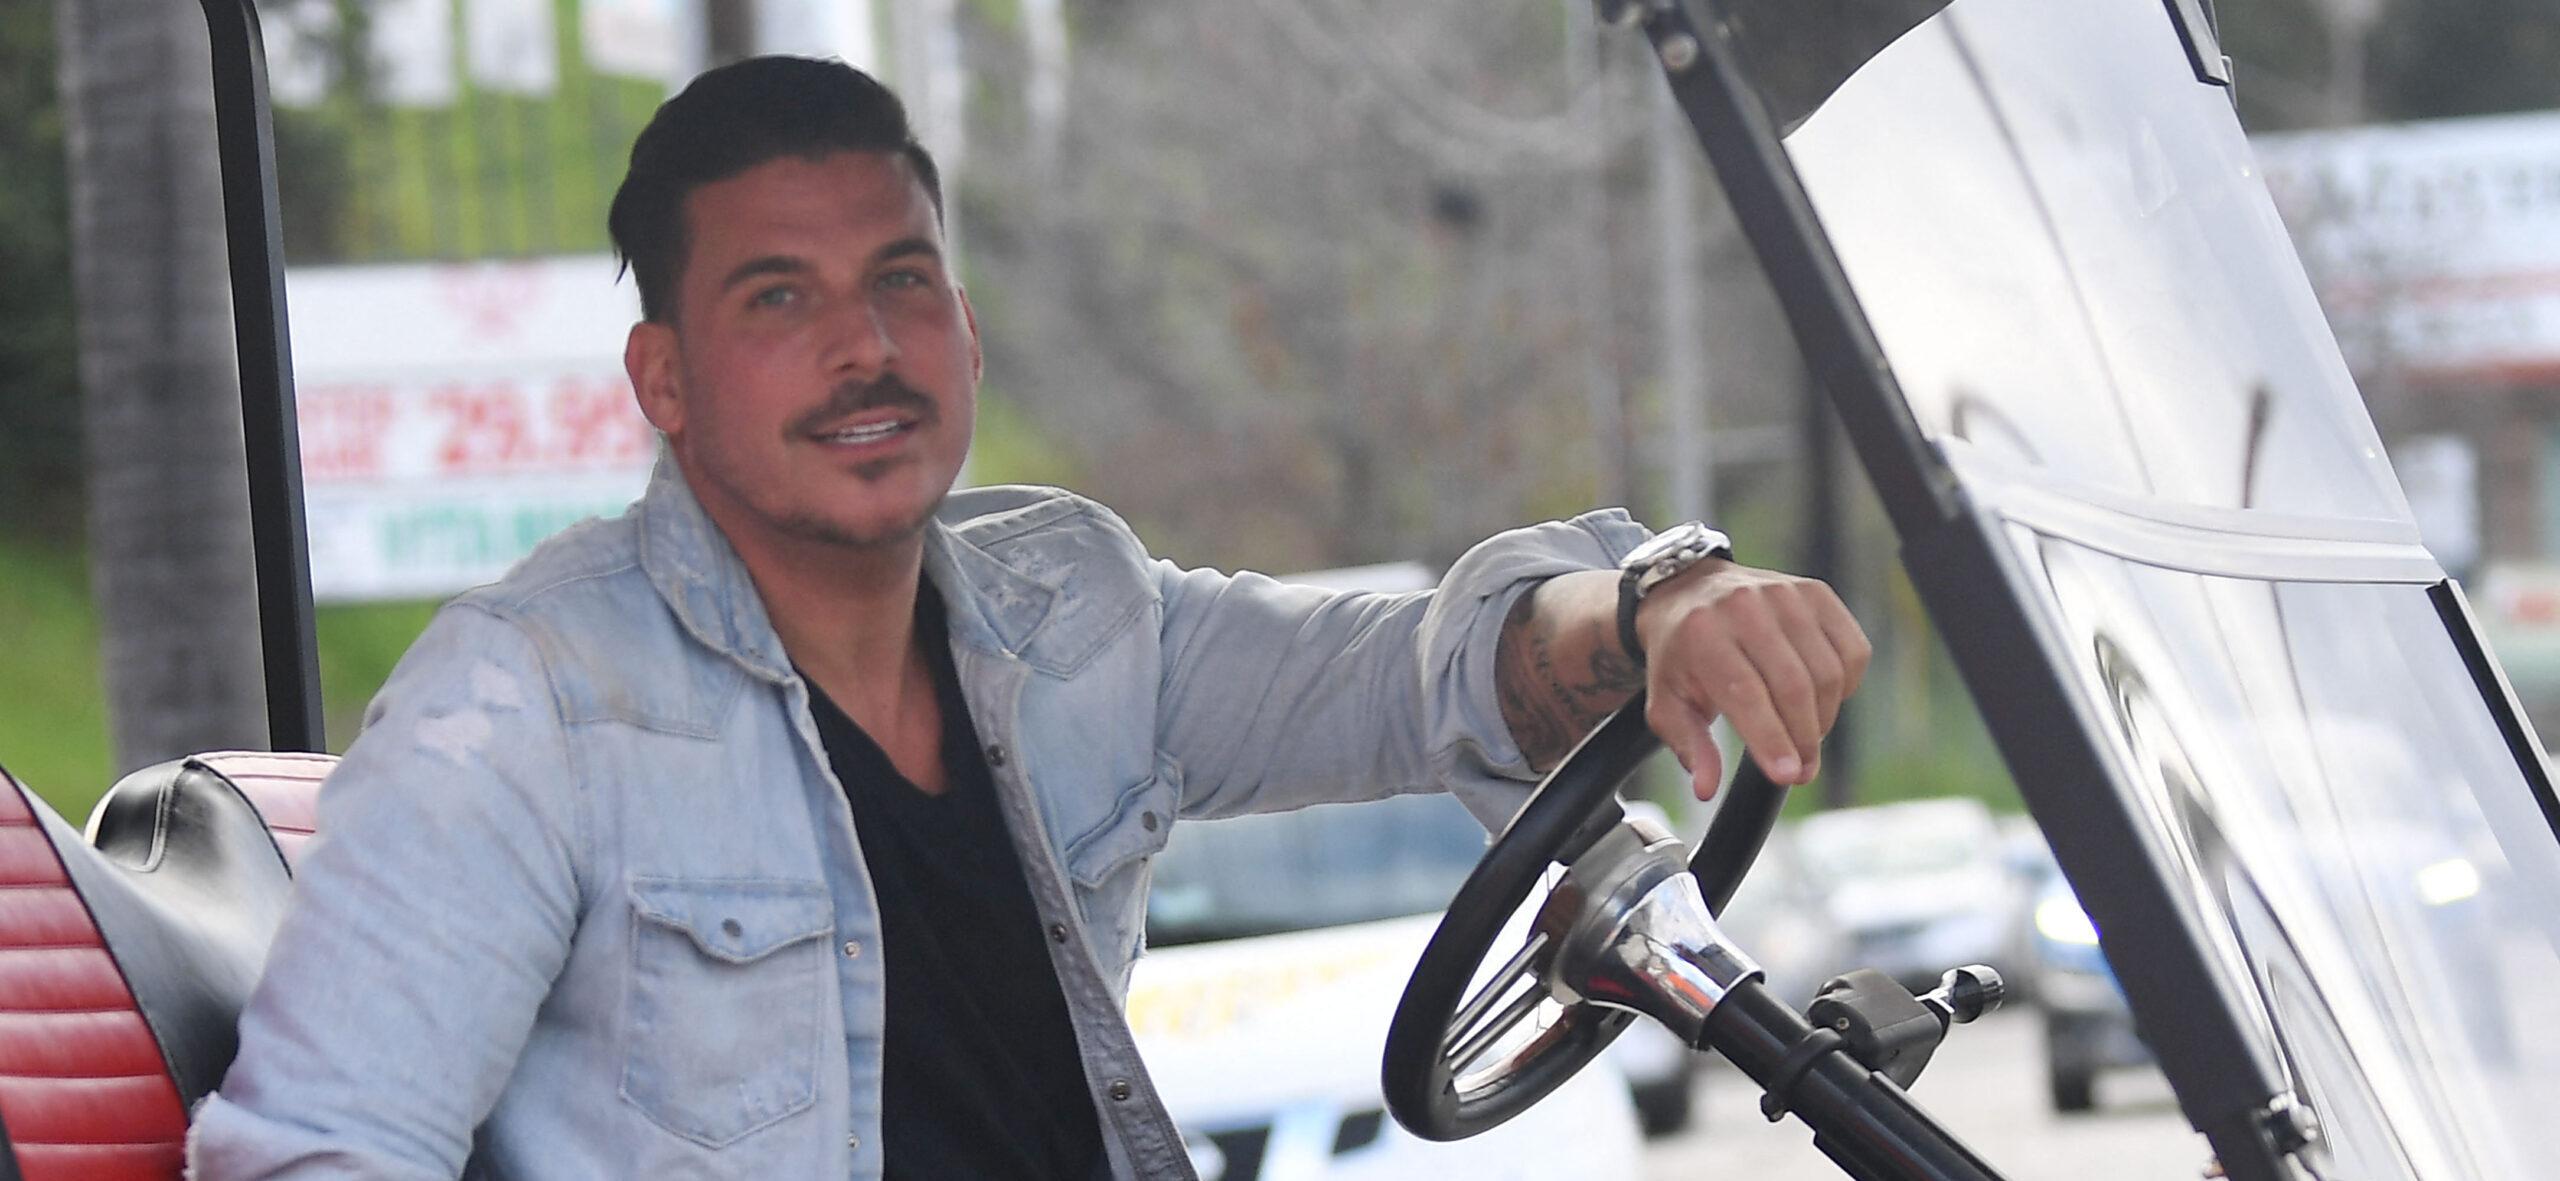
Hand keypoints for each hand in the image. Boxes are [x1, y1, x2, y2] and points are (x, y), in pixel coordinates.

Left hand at [1634, 559, 1869, 798]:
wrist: (1690, 592)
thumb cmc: (1681, 657)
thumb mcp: (1668, 703)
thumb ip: (1690, 746)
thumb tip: (1706, 789)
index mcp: (1701, 634)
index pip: (1746, 693)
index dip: (1771, 738)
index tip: (1789, 776)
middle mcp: (1744, 606)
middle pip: (1793, 685)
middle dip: (1804, 738)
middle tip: (1802, 770)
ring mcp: (1785, 594)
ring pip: (1827, 671)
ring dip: (1824, 717)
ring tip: (1806, 735)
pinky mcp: (1817, 592)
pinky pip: (1852, 650)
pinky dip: (1846, 685)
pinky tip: (1823, 698)